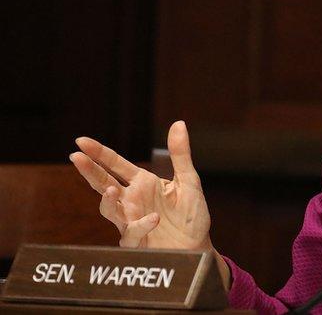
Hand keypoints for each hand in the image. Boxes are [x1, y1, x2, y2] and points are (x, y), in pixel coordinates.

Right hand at [70, 121, 211, 249]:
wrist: (198, 246)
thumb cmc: (191, 215)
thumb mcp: (189, 181)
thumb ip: (180, 154)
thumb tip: (178, 123)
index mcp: (142, 183)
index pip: (115, 164)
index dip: (99, 153)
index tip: (81, 141)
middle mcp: (132, 200)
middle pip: (103, 183)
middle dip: (89, 171)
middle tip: (75, 157)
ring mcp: (130, 220)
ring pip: (109, 209)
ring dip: (107, 200)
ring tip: (110, 189)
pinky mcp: (136, 241)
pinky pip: (131, 233)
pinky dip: (141, 225)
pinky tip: (154, 219)